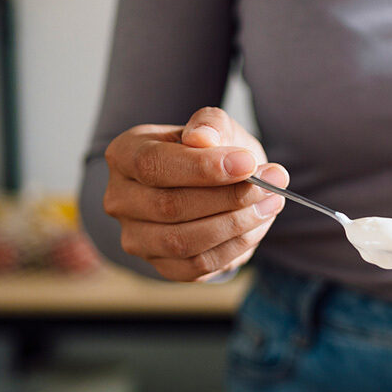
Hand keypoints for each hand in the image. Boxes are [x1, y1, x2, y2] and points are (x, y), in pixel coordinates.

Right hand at [101, 107, 288, 280]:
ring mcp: (136, 237)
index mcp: (124, 155)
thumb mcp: (215, 127)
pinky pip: (198, 265)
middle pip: (169, 206)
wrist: (213, 185)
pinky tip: (257, 226)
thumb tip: (202, 138)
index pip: (153, 164)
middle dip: (228, 197)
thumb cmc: (211, 151)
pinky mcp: (161, 266)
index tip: (248, 162)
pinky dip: (234, 248)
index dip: (201, 167)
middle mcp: (120, 199)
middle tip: (271, 185)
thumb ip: (211, 125)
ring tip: (270, 203)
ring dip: (236, 225)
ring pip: (183, 241)